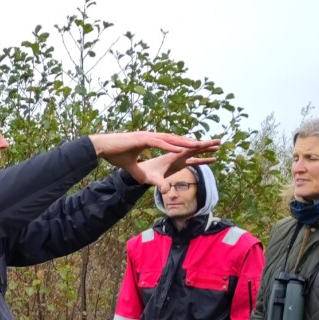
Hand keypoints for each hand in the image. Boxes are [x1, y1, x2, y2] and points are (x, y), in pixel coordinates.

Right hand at [88, 132, 219, 192]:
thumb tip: (145, 182)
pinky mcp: (142, 139)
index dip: (190, 146)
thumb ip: (141, 174)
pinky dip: (170, 146)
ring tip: (201, 145)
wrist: (103, 148)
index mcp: (153, 142)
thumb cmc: (115, 155)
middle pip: (178, 140)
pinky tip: (180, 149)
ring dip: (186, 143)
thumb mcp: (132, 168)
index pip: (175, 144)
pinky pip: (159, 143)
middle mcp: (154, 138)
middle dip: (196, 142)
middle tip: (215, 143)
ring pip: (171, 140)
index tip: (205, 149)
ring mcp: (149, 137)